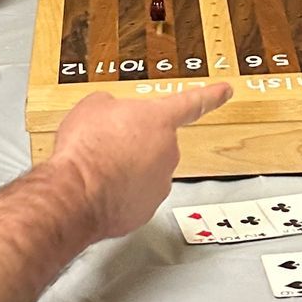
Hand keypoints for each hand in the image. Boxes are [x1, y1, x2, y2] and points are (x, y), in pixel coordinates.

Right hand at [46, 82, 232, 239]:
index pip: (192, 103)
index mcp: (159, 120)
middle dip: (134, 143)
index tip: (226, 90)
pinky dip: (119, 193)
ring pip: (144, 171)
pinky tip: (99, 188)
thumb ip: (112, 106)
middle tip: (107, 144)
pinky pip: (134, 196)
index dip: (211, 95)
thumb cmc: (86, 148)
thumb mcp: (93, 106)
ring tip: (98, 168)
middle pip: (156, 143)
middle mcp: (168, 153)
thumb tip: (109, 115)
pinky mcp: (145, 210)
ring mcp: (159, 184)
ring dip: (126, 169)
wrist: (75, 192)